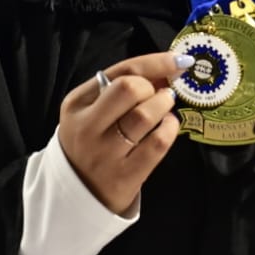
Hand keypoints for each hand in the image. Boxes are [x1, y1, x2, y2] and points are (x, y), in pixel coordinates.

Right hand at [58, 52, 190, 214]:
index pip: (120, 71)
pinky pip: (157, 144)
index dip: (155, 62)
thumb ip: (120, 90)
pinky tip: (168, 128)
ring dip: (164, 106)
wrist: (76, 193)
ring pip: (145, 115)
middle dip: (153, 87)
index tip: (179, 61)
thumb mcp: (92, 112)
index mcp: (76, 103)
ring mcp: (105, 152)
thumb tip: (165, 70)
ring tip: (166, 110)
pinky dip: (170, 130)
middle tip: (159, 95)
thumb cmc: (90, 143)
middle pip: (129, 89)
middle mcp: (87, 126)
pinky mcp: (124, 176)